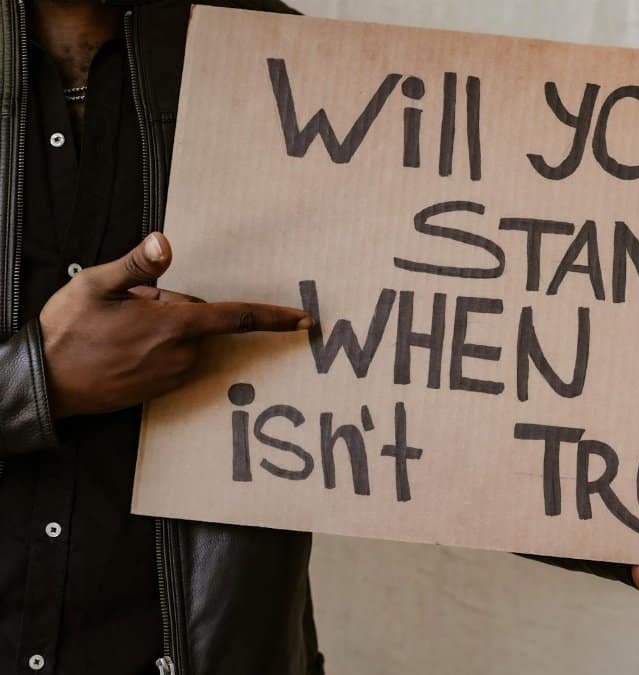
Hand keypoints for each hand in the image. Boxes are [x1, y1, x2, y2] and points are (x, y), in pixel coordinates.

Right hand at [40, 232, 310, 417]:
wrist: (44, 384)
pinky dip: (155, 347)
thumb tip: (164, 241)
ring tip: (119, 330)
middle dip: (172, 307)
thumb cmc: (67, 331)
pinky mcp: (160, 390)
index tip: (304, 320)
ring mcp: (171, 376)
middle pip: (199, 319)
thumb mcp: (96, 285)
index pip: (235, 318)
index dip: (273, 318)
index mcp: (173, 326)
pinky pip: (172, 358)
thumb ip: (138, 264)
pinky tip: (122, 348)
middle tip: (129, 308)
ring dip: (162, 328)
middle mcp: (181, 355)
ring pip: (185, 339)